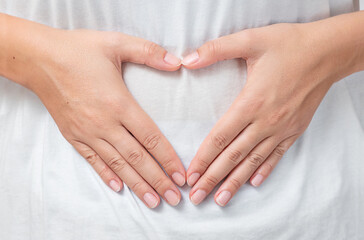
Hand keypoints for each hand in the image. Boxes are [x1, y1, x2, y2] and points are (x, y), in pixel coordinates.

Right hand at [26, 28, 184, 207]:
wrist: (38, 59)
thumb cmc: (78, 50)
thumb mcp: (116, 43)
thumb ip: (148, 52)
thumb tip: (177, 61)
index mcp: (119, 103)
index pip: (151, 137)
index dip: (168, 158)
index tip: (181, 175)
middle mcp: (105, 124)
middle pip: (137, 158)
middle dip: (158, 180)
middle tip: (174, 198)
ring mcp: (87, 132)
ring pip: (118, 164)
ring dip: (137, 184)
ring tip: (153, 201)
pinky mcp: (73, 135)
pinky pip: (92, 160)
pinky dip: (106, 175)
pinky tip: (118, 187)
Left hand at [182, 23, 343, 205]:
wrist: (329, 52)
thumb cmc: (290, 45)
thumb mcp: (251, 39)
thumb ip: (216, 50)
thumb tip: (186, 60)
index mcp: (251, 102)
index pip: (220, 137)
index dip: (203, 158)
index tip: (190, 176)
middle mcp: (266, 121)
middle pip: (233, 156)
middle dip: (213, 178)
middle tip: (197, 197)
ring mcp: (282, 128)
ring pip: (253, 161)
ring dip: (235, 182)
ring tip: (220, 200)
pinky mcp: (295, 129)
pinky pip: (277, 155)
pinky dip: (264, 170)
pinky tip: (255, 183)